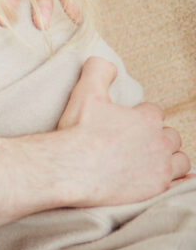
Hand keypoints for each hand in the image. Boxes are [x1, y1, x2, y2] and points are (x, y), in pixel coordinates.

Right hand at [53, 57, 189, 206]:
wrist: (70, 168)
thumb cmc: (78, 132)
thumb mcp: (85, 93)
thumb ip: (98, 71)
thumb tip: (105, 62)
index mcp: (147, 118)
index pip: (154, 113)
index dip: (139, 117)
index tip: (124, 125)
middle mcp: (160, 141)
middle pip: (170, 136)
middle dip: (157, 138)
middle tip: (135, 144)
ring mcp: (160, 167)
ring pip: (179, 160)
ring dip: (169, 158)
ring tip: (150, 161)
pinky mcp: (156, 188)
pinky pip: (180, 183)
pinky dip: (177, 181)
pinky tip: (166, 179)